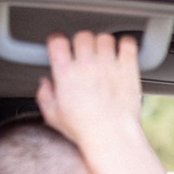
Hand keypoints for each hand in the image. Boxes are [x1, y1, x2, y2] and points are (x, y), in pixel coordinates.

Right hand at [35, 31, 142, 151]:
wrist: (113, 138)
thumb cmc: (84, 130)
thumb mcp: (54, 117)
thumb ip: (45, 96)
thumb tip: (45, 84)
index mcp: (65, 73)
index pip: (57, 40)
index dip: (58, 41)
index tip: (61, 46)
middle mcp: (86, 65)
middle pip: (82, 35)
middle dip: (82, 43)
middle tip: (85, 54)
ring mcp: (108, 65)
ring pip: (105, 37)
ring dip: (104, 44)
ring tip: (105, 56)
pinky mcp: (128, 69)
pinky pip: (128, 44)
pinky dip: (126, 45)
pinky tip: (123, 53)